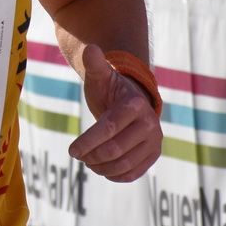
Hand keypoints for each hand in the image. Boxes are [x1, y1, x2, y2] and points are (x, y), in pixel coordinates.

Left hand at [70, 45, 162, 181]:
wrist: (131, 102)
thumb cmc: (110, 89)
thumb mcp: (101, 75)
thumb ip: (95, 63)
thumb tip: (90, 49)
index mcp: (135, 104)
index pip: (109, 128)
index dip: (88, 141)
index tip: (72, 150)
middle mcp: (150, 124)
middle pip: (115, 149)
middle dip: (92, 155)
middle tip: (77, 155)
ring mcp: (154, 141)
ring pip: (124, 164)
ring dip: (101, 167)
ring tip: (88, 161)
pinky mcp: (153, 155)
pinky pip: (134, 173)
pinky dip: (114, 175)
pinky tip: (101, 169)